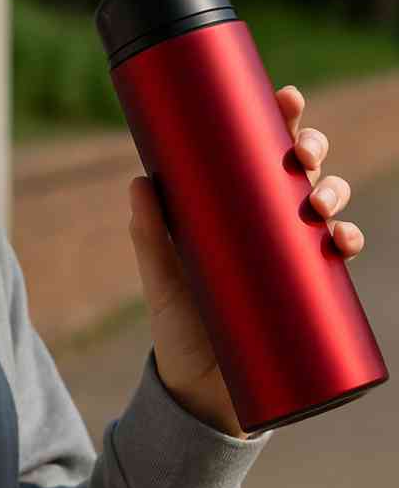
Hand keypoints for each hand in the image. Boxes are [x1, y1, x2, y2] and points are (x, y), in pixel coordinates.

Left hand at [127, 84, 363, 439]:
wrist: (201, 390)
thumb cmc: (179, 322)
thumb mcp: (160, 274)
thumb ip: (148, 233)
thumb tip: (139, 181)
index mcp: (232, 205)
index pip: (258, 152)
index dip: (279, 120)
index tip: (287, 97)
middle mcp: (266, 222)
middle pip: (300, 170)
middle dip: (311, 150)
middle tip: (300, 156)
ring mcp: (292, 254)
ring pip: (327, 205)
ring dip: (333, 193)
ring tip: (315, 203)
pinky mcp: (312, 290)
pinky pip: (340, 256)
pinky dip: (348, 240)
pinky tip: (341, 240)